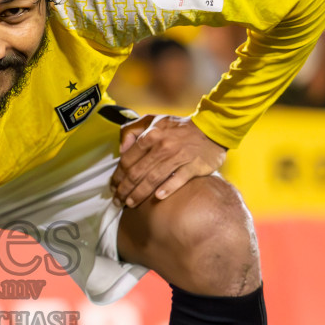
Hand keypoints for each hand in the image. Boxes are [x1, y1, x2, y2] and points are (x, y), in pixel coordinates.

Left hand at [111, 115, 226, 207]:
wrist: (211, 128)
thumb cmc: (178, 127)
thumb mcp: (153, 120)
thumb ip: (133, 130)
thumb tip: (121, 149)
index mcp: (151, 135)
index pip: (128, 159)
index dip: (118, 175)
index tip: (113, 186)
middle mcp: (163, 146)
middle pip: (137, 172)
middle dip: (124, 189)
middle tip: (117, 200)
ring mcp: (179, 156)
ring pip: (153, 179)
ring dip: (139, 193)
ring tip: (130, 204)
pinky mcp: (194, 166)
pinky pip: (178, 180)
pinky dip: (168, 189)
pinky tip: (158, 198)